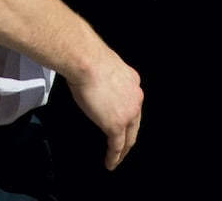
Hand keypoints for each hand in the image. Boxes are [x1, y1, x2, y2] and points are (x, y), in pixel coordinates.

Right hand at [64, 50, 143, 170]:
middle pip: (135, 124)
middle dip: (129, 137)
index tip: (121, 122)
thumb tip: (92, 74)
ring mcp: (128, 113)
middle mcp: (136, 98)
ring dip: (123, 150)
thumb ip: (104, 74)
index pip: (132, 103)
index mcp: (133, 82)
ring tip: (116, 159)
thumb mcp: (103, 63)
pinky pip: (117, 146)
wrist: (86, 60)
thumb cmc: (87, 57)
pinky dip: (114, 157)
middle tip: (122, 148)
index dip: (128, 115)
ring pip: (129, 138)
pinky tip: (110, 163)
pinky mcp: (116, 125)